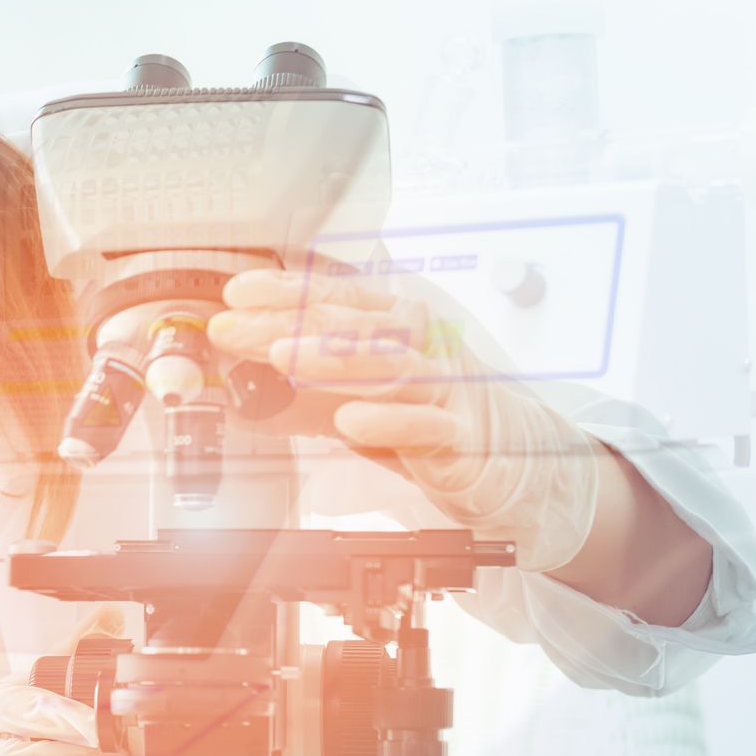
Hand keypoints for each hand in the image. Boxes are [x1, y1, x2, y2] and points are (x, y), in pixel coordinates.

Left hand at [207, 266, 600, 571]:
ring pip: (390, 365)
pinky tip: (350, 421)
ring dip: (333, 357)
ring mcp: (446, 388)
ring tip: (284, 356)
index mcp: (399, 328)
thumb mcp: (361, 396)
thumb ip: (308, 389)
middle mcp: (423, 346)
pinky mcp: (464, 436)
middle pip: (353, 327)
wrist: (518, 463)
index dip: (288, 292)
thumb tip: (241, 382)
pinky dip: (389, 421)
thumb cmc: (436, 418)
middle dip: (289, 323)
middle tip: (237, 327)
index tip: (238, 294)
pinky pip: (427, 425)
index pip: (339, 299)